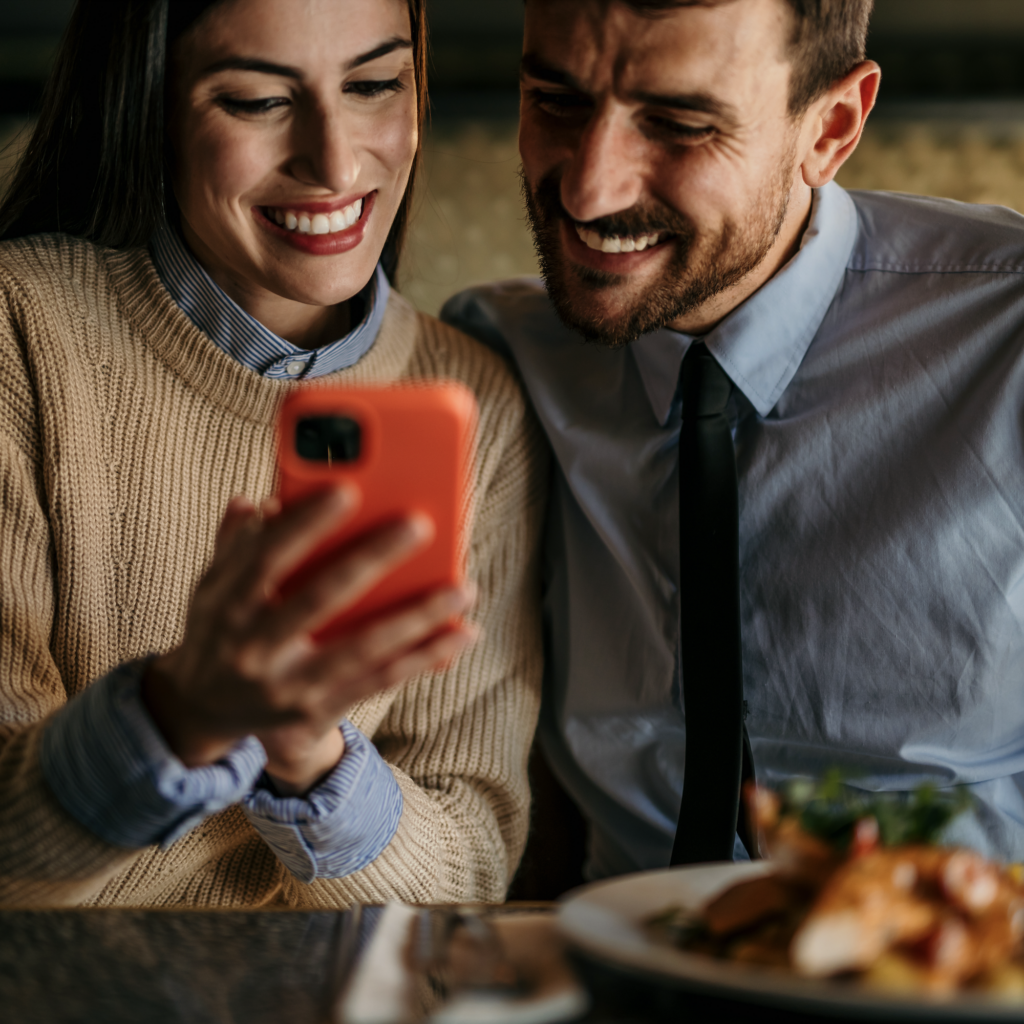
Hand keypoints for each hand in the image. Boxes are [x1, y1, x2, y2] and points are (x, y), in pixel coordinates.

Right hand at [142, 488, 477, 788]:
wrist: (204, 711)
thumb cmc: (221, 629)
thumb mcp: (213, 585)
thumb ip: (237, 543)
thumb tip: (254, 502)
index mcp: (227, 604)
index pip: (266, 557)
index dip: (304, 524)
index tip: (347, 489)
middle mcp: (253, 647)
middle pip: (318, 599)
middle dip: (370, 560)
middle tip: (419, 525)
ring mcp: (286, 684)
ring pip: (360, 647)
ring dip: (416, 617)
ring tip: (462, 588)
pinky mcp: (316, 710)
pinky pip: (379, 681)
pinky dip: (424, 657)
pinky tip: (461, 633)